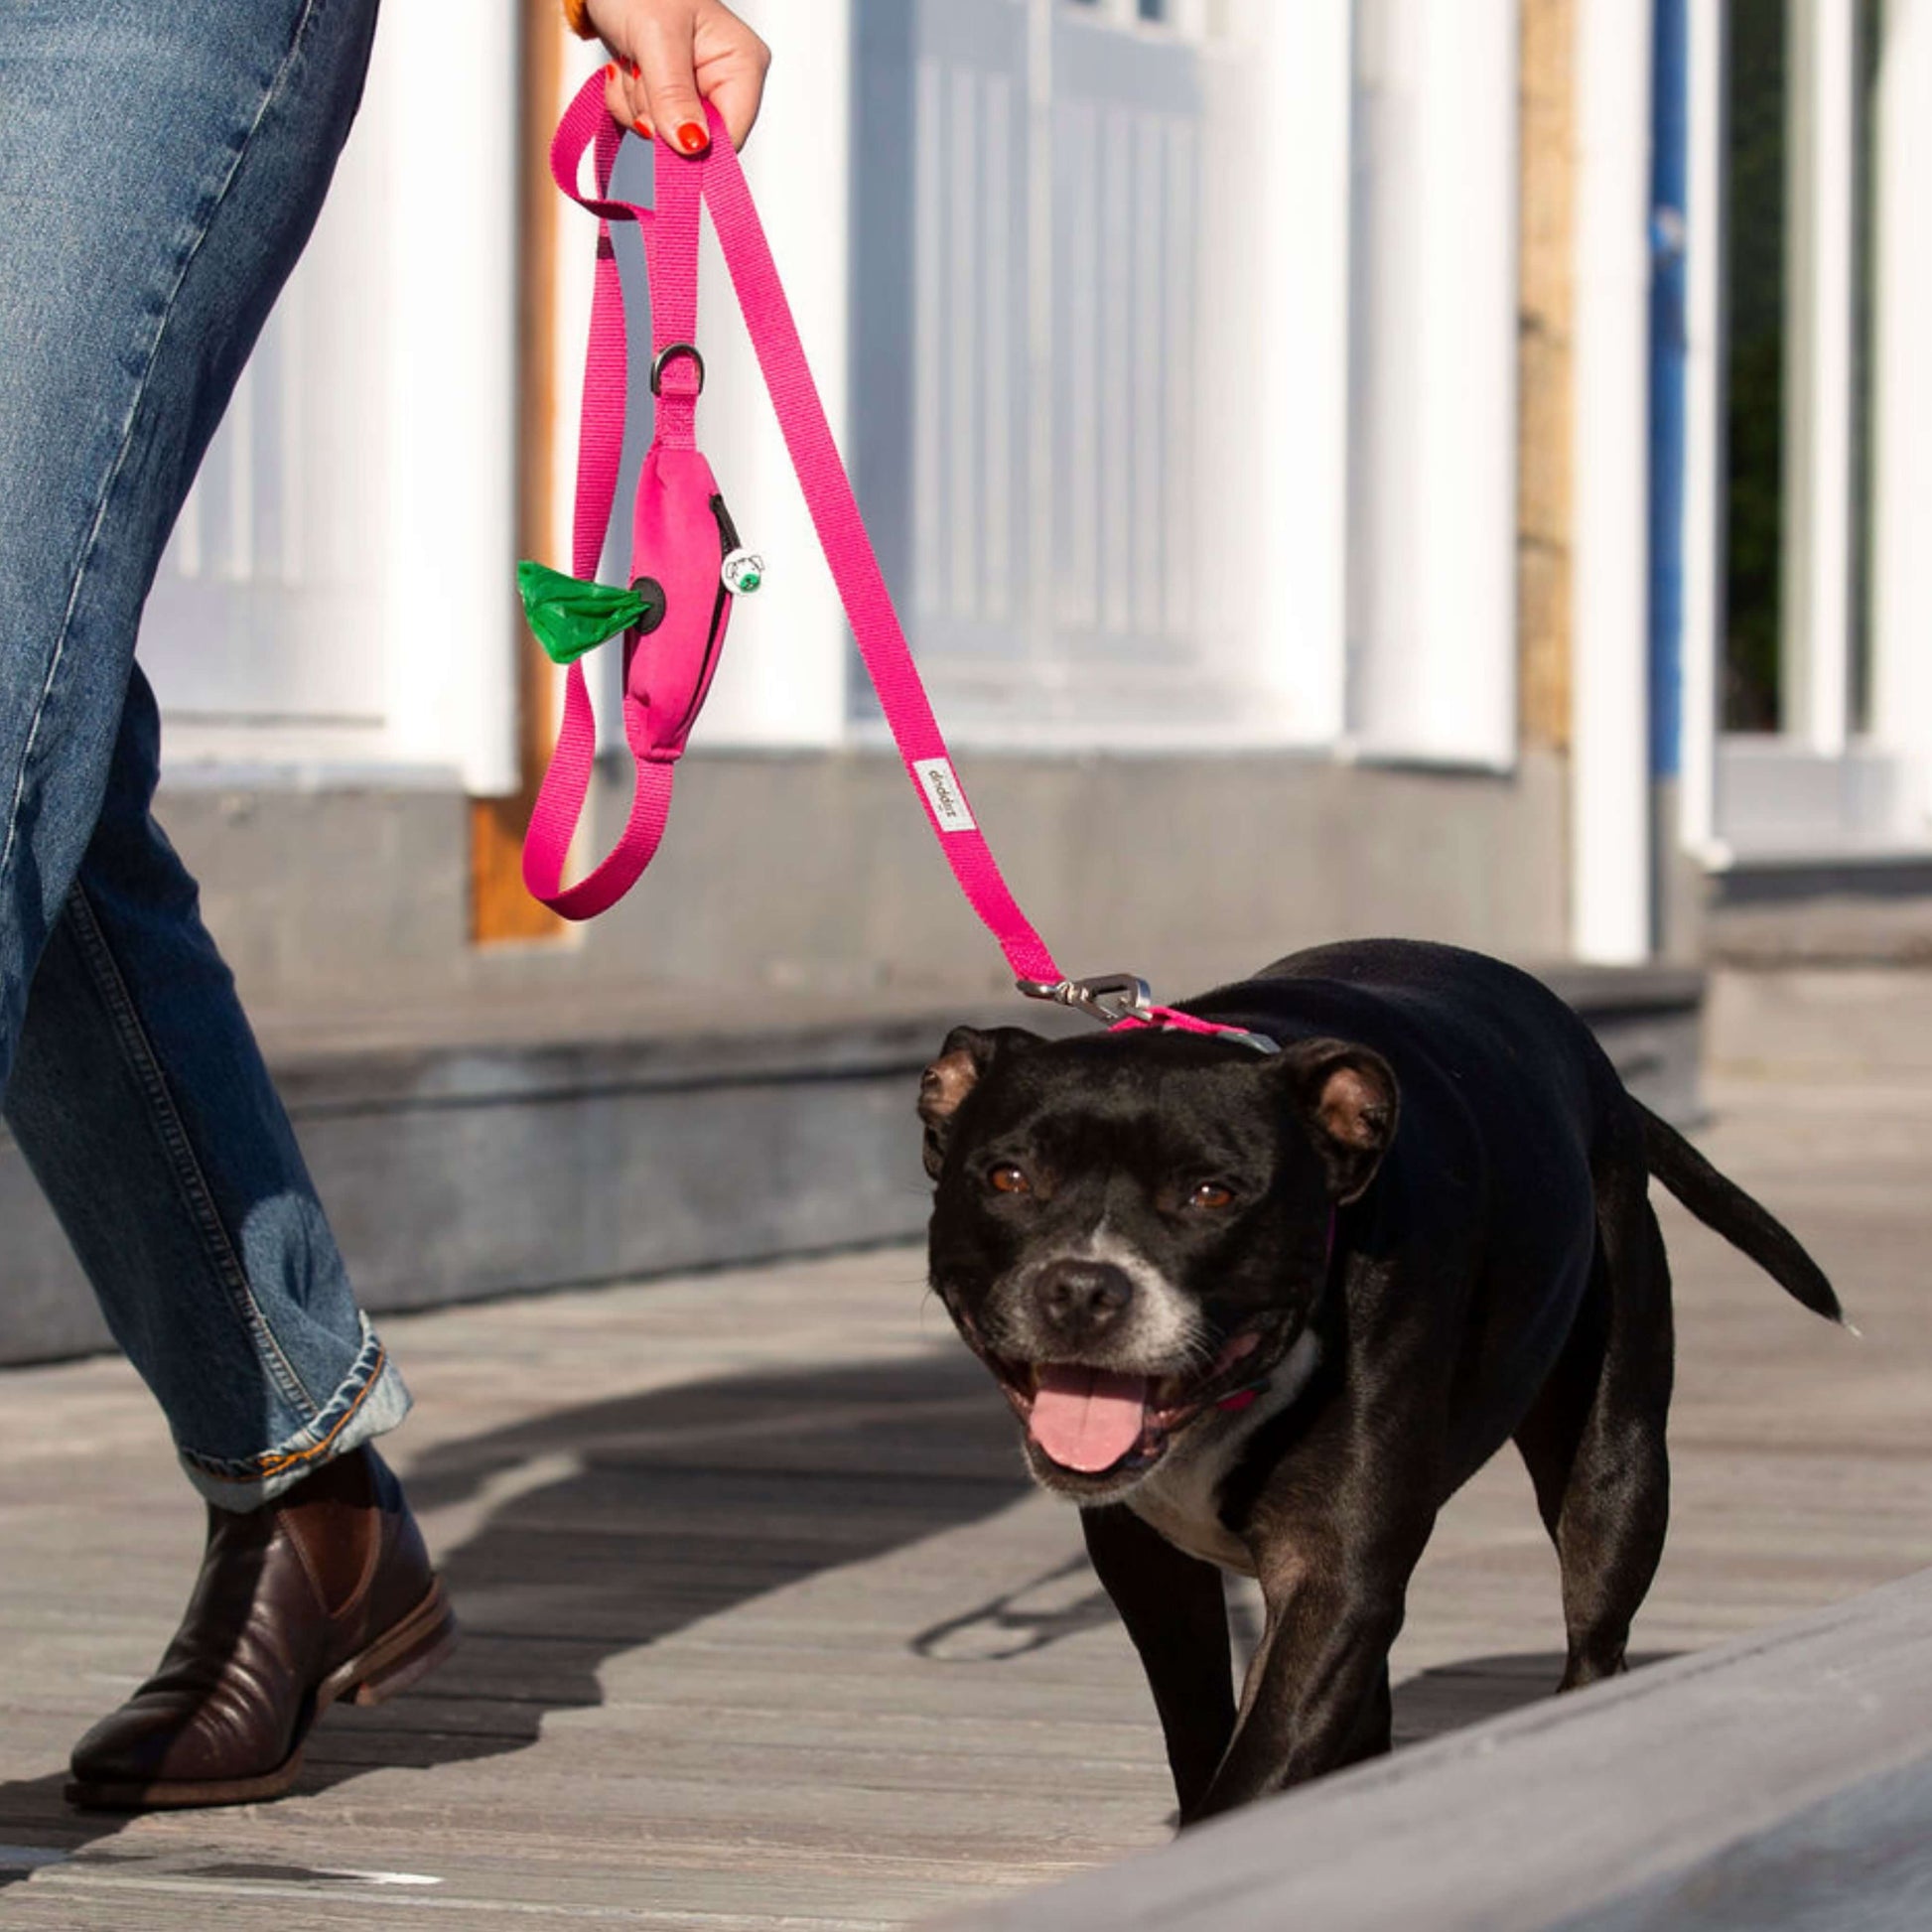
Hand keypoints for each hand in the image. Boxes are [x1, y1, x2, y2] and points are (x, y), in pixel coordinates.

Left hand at [589, 0, 769, 152]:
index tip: (658, 124)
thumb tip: (692, 145)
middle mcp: (724, 79)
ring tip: (633, 60)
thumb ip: (674, 94)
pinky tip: (627, 67)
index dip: (694, 144)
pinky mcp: (670, 95)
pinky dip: (626, 102)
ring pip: (665, 135)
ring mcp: (696, 89)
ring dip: (636, 104)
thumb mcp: (656, 36)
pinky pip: (646, 124)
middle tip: (641, 71)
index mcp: (742, 62)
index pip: (731, 136)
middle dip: (656, 114)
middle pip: (695, 139)